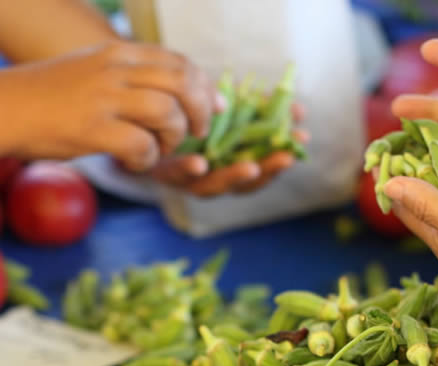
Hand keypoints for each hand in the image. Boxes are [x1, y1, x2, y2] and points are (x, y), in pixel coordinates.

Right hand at [0, 41, 216, 172]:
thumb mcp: (89, 70)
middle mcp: (115, 69)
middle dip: (200, 111)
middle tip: (196, 133)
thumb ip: (125, 75)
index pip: (179, 61)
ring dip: (174, 137)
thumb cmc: (43, 96)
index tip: (214, 108)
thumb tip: (164, 90)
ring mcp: (103, 98)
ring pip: (167, 112)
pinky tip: (135, 161)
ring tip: (160, 149)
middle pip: (182, 82)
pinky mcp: (91, 129)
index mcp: (117, 53)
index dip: (204, 86)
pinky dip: (148, 158)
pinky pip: (141, 144)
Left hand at [148, 105, 309, 196]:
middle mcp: (205, 177)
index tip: (299, 145)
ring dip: (232, 177)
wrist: (136, 108)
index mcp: (223, 165)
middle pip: (239, 185)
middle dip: (266, 173)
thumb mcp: (226, 107)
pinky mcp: (157, 169)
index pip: (258, 171)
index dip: (279, 160)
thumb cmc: (186, 111)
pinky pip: (174, 174)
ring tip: (251, 166)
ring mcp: (182, 177)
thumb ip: (260, 111)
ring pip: (210, 187)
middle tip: (286, 158)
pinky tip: (200, 161)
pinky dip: (187, 169)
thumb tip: (301, 111)